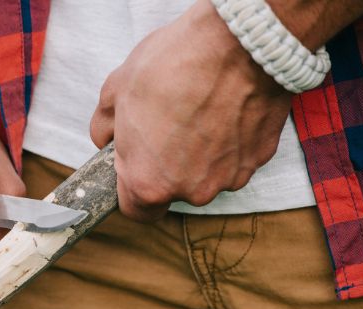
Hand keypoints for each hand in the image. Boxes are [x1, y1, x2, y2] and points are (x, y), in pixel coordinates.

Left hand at [90, 0, 292, 221]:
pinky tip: (223, 107)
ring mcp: (229, 177)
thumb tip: (105, 139)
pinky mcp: (259, 158)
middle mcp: (191, 190)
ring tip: (197, 109)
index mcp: (149, 182)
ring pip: (206, 174)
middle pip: (173, 189)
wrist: (238, 43)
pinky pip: (235, 156)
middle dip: (167, 163)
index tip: (133, 165)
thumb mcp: (116, 91)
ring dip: (200, 151)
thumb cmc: (172, 66)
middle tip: (166, 123)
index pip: (136, 210)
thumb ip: (104, 127)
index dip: (131, 187)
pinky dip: (228, 139)